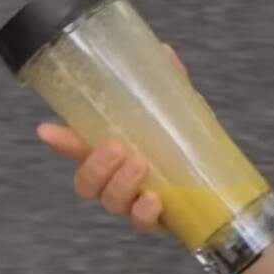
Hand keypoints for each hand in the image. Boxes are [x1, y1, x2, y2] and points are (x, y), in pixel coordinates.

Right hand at [34, 44, 186, 233]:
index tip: (48, 130)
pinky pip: (142, 224)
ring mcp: (136, 203)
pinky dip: (144, 213)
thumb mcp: (180, 113)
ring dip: (120, 184)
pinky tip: (154, 200)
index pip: (78, 148)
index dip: (61, 141)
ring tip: (140, 165)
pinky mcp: (159, 222)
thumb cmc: (189, 146)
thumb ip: (170, 86)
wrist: (225, 185)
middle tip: (116, 148)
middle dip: (94, 166)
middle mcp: (118, 180)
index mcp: (114, 153)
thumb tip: (164, 50)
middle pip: (86, 182)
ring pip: (110, 202)